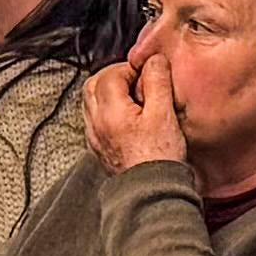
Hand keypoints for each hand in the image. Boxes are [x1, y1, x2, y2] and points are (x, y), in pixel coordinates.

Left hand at [78, 44, 189, 171]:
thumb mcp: (164, 114)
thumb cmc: (159, 158)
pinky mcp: (99, 148)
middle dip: (115, 76)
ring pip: (92, 102)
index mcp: (110, 111)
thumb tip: (153, 61)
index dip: (131, 68)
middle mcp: (95, 123)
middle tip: (137, 81)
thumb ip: (157, 82)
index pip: (110, 74)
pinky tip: (128, 118)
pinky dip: (108, 111)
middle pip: (94, 85)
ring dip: (110, 93)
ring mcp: (95, 137)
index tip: (148, 74)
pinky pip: (96, 119)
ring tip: (135, 99)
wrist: (153, 194)